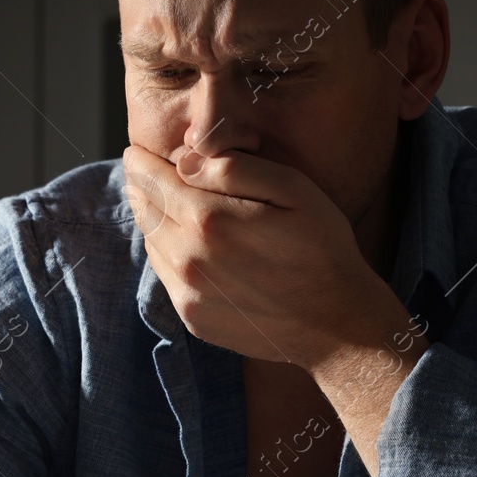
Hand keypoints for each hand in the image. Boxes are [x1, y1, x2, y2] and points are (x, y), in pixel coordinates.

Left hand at [121, 143, 403, 368]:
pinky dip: (167, 254)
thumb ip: (235, 169)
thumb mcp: (293, 190)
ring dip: (152, 221)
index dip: (142, 162)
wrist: (339, 324)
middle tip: (141, 172)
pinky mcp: (193, 319)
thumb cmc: (324, 248)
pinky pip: (166, 276)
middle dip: (142, 188)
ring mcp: (188, 294)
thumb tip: (185, 161)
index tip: (137, 152)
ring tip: (161, 203)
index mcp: (209, 220)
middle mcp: (188, 259)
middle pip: (145, 211)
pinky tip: (185, 243)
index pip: (153, 180)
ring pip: (152, 244)